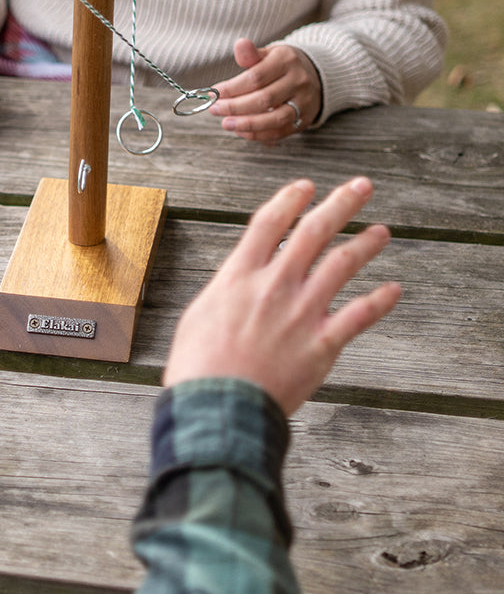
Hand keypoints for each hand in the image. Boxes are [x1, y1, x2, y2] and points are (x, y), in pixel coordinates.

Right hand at [163, 177, 400, 415]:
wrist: (217, 407)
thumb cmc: (199, 367)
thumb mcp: (198, 316)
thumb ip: (225, 293)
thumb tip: (236, 283)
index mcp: (238, 277)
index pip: (268, 224)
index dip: (289, 200)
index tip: (306, 186)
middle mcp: (273, 286)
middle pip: (313, 232)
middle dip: (340, 204)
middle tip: (361, 187)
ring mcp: (301, 313)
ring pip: (342, 265)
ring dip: (366, 243)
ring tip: (382, 231)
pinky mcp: (322, 344)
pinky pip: (360, 315)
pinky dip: (381, 300)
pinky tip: (394, 289)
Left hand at [209, 38, 321, 143]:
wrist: (315, 76)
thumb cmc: (283, 66)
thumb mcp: (269, 54)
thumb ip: (251, 54)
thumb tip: (240, 44)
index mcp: (286, 61)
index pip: (256, 77)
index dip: (232, 88)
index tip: (215, 93)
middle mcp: (298, 82)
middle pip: (264, 99)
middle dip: (235, 107)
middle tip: (215, 109)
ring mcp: (303, 103)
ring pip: (274, 119)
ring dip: (246, 124)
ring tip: (226, 123)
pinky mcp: (303, 120)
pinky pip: (278, 132)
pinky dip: (257, 134)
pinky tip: (240, 130)